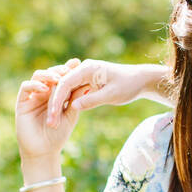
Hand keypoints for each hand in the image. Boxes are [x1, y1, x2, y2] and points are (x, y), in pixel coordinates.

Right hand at [15, 67, 80, 158]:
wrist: (43, 151)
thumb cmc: (58, 135)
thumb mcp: (70, 116)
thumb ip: (75, 101)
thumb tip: (87, 85)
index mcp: (56, 94)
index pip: (62, 77)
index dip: (68, 69)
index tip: (78, 63)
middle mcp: (44, 93)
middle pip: (50, 73)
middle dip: (59, 69)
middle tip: (68, 69)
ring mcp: (32, 96)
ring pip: (37, 77)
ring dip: (48, 75)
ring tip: (58, 78)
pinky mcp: (22, 102)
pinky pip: (25, 87)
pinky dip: (35, 85)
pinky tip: (45, 89)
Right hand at [45, 58, 161, 127]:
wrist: (140, 79)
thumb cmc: (128, 85)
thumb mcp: (111, 95)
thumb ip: (92, 100)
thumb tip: (72, 106)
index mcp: (87, 68)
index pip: (65, 82)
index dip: (57, 99)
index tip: (53, 115)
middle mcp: (83, 69)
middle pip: (61, 86)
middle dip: (54, 104)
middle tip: (51, 123)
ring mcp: (84, 75)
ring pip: (65, 89)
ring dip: (58, 105)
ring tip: (53, 122)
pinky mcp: (86, 81)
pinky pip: (71, 91)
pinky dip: (66, 103)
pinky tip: (61, 116)